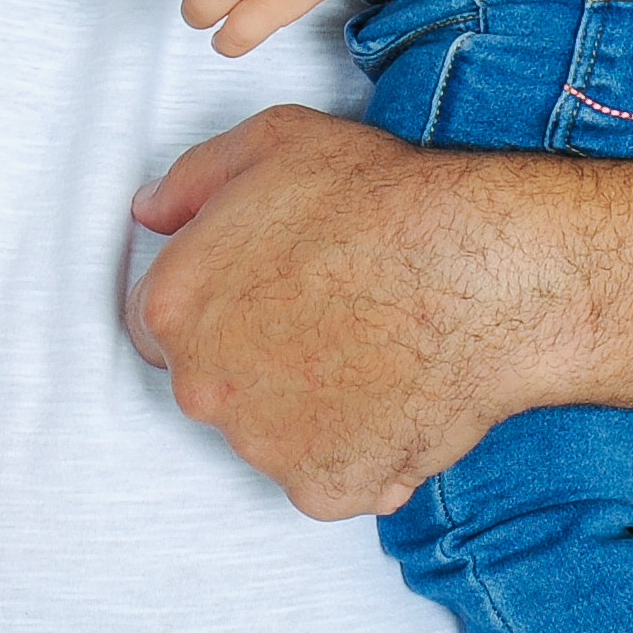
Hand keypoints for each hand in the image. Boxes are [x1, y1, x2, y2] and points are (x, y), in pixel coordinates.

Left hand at [123, 105, 551, 519]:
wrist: (481, 272)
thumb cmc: (384, 204)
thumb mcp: (271, 143)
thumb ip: (190, 180)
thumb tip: (151, 211)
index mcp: (176, 307)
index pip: (158, 323)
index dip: (211, 303)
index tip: (257, 293)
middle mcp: (205, 388)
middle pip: (210, 383)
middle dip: (252, 356)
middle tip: (321, 317)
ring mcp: (265, 447)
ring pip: (268, 433)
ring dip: (302, 406)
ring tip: (366, 350)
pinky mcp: (328, 489)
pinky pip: (327, 475)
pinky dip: (354, 449)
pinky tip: (391, 395)